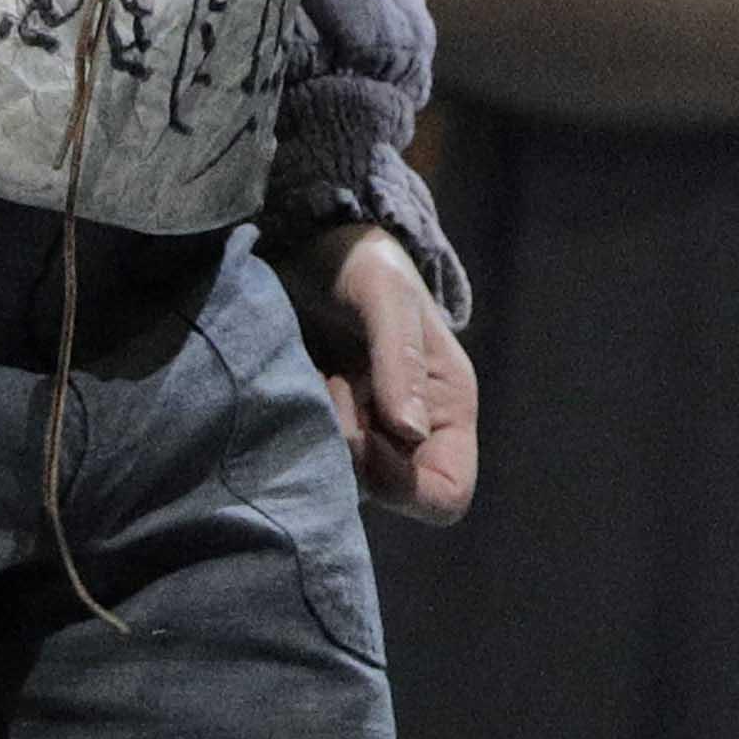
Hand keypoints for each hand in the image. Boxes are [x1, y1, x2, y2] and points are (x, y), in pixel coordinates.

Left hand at [300, 219, 482, 524]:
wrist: (305, 241)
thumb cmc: (359, 260)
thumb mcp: (385, 294)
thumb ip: (399, 359)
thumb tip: (410, 432)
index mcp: (448, 407)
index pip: (447, 493)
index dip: (403, 483)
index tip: (360, 433)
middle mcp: (413, 432)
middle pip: (389, 497)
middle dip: (352, 456)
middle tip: (325, 392)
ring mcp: (368, 433)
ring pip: (346, 486)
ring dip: (320, 444)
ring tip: (309, 381)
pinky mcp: (324, 429)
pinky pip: (312, 465)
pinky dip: (296, 437)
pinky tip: (290, 390)